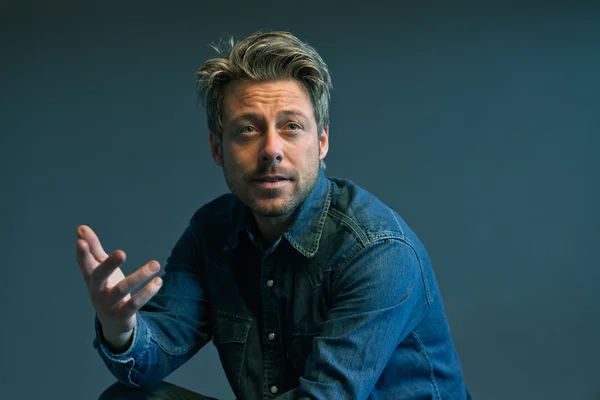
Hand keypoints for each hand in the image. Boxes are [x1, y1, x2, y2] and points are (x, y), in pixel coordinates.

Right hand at [75, 225, 162, 350]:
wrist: (112, 322)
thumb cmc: (106, 287)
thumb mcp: (100, 268)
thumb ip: (93, 249)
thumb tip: (81, 228)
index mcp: (91, 277)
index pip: (84, 264)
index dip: (82, 253)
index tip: (80, 240)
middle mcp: (96, 291)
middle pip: (99, 277)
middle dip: (109, 264)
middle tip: (122, 252)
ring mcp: (108, 305)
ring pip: (122, 289)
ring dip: (140, 276)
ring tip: (155, 264)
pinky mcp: (122, 315)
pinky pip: (135, 304)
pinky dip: (147, 292)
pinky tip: (158, 281)